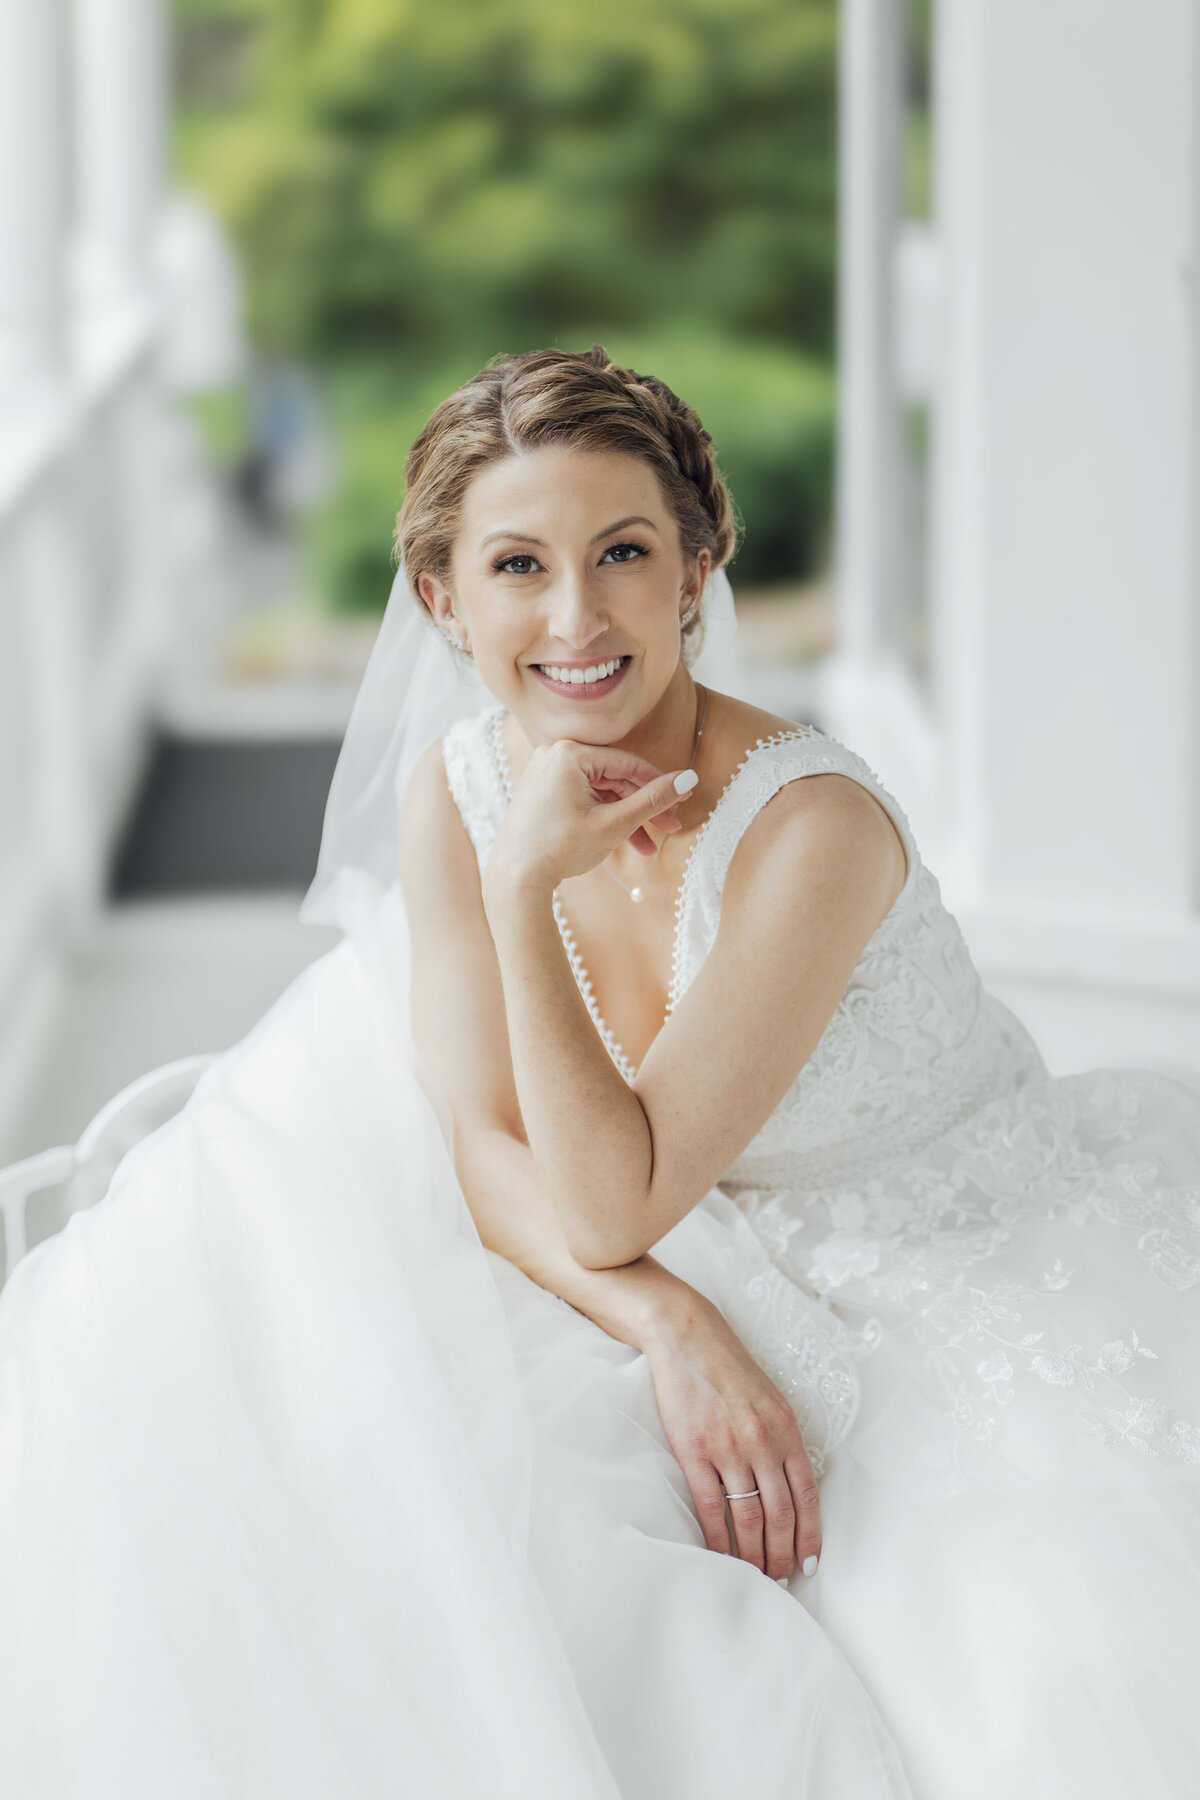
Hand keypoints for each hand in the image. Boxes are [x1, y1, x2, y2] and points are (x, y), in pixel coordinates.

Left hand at [485, 737, 695, 893]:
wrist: (514, 879)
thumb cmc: (559, 848)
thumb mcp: (614, 823)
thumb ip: (653, 799)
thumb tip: (689, 778)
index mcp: (570, 754)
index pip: (628, 763)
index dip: (660, 784)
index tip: (684, 800)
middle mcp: (553, 755)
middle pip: (614, 778)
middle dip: (643, 807)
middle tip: (670, 829)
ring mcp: (544, 773)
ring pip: (599, 792)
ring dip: (624, 818)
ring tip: (646, 849)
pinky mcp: (541, 792)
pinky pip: (581, 798)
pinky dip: (601, 817)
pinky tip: (621, 841)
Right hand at [642, 1293, 821, 1583]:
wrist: (687, 1337)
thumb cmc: (729, 1367)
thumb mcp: (769, 1398)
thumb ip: (782, 1439)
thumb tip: (791, 1485)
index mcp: (786, 1428)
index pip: (807, 1494)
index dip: (810, 1534)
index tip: (809, 1562)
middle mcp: (762, 1441)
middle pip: (781, 1514)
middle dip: (783, 1553)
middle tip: (780, 1578)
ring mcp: (728, 1448)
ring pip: (749, 1517)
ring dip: (754, 1554)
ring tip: (755, 1575)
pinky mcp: (694, 1452)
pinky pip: (712, 1508)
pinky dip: (719, 1539)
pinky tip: (721, 1556)